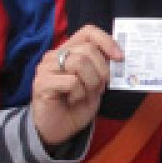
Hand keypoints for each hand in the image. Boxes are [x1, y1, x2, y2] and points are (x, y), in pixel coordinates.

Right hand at [30, 26, 121, 148]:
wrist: (57, 130)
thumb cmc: (76, 106)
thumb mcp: (96, 84)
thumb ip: (102, 69)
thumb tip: (118, 57)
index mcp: (69, 51)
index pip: (88, 32)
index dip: (106, 41)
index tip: (119, 58)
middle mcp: (55, 55)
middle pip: (88, 50)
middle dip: (102, 71)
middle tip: (100, 87)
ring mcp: (46, 68)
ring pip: (79, 63)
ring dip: (91, 83)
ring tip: (84, 94)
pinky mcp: (42, 83)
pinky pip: (71, 82)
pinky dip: (79, 94)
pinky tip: (72, 101)